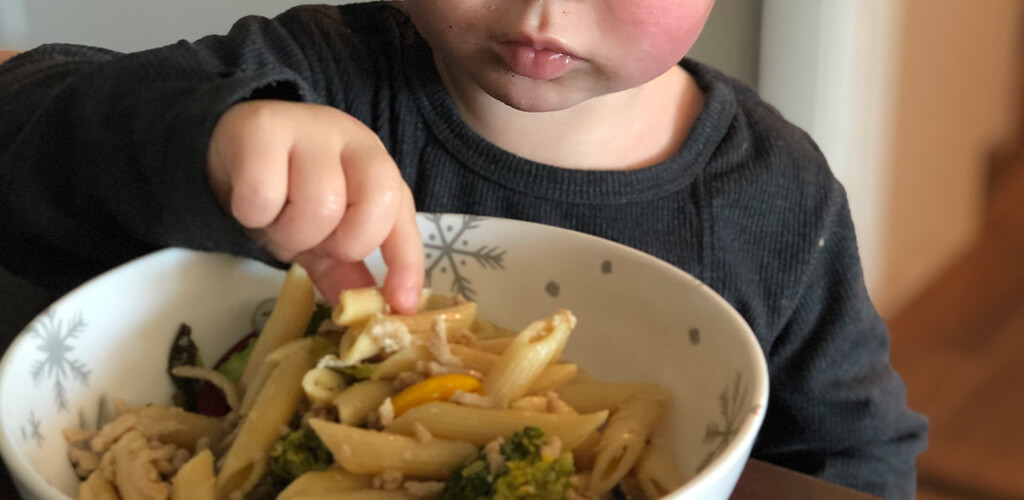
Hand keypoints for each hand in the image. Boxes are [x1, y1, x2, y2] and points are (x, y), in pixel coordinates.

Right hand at [207, 100, 422, 313]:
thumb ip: (347, 269)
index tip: (400, 305)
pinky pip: (264, 195)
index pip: (402, 216)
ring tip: (276, 220)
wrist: (235, 147)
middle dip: (338, 243)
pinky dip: (254, 215)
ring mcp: (311, 129)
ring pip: (318, 206)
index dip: (406, 263)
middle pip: (369, 210)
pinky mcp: (263, 128)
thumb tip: (369, 312)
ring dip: (290, 233)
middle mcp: (354, 141)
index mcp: (377, 167)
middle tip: (309, 238)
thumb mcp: (324, 234)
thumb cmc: (290, 191)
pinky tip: (250, 203)